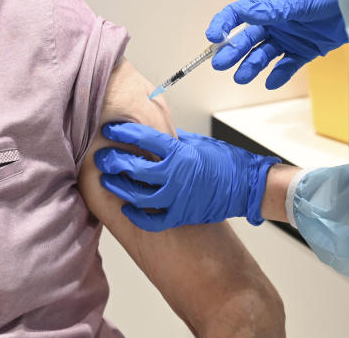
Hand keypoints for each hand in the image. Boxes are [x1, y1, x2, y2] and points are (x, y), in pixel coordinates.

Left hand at [94, 122, 279, 231]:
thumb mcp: (196, 142)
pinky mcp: (181, 215)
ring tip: (107, 180)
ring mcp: (178, 197)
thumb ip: (171, 139)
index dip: (123, 132)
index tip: (110, 129)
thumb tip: (150, 132)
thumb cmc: (224, 161)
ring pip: (138, 195)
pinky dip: (136, 216)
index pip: (143, 138)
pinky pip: (152, 220)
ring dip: (119, 187)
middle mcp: (176, 175)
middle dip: (114, 161)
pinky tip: (127, 208)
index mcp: (180, 152)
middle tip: (102, 156)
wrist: (246, 186)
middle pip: (135, 167)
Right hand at [207, 0, 347, 87]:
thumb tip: (247, 15)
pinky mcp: (305, 50)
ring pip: (263, 54)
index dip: (223, 23)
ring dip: (251, 65)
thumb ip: (274, 9)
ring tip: (241, 77)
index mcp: (269, 4)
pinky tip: (270, 81)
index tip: (212, 37)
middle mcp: (275, 21)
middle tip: (220, 64)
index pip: (238, 13)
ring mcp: (289, 37)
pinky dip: (278, 74)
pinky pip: (287, 65)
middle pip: (247, 38)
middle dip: (233, 51)